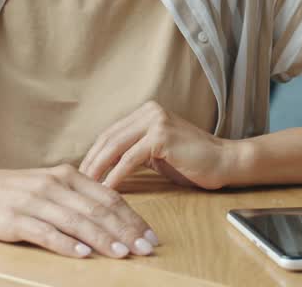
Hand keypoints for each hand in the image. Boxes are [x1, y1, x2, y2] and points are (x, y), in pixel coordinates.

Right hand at [0, 163, 158, 259]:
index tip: (151, 236)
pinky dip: (66, 244)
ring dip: (103, 239)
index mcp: (66, 175)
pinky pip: (46, 232)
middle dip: (126, 231)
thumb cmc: (11, 191)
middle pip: (98, 210)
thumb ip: (77, 197)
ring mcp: (35, 201)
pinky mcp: (15, 218)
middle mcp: (54, 185)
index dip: (133, 218)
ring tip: (123, 253)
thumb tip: (111, 214)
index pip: (109, 197)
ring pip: (77, 221)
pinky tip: (82, 254)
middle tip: (146, 248)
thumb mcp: (48, 186)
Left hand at [79, 101, 239, 190]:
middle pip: (108, 139)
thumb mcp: (156, 152)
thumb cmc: (191, 161)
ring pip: (115, 147)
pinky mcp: (161, 137)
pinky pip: (129, 160)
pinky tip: (107, 190)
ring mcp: (155, 122)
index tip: (81, 174)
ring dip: (98, 170)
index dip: (93, 155)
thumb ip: (133, 151)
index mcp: (146, 112)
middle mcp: (149, 111)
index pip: (110, 133)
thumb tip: (103, 164)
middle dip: (91, 163)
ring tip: (87, 188)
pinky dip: (115, 176)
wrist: (224, 161)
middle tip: (77, 184)